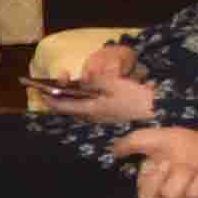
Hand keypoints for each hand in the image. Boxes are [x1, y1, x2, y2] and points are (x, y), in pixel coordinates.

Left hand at [39, 50, 158, 127]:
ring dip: (71, 97)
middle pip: (69, 108)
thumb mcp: (114, 84)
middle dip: (60, 95)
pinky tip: (86, 90)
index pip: (63, 105)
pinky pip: (90, 108)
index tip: (40, 88)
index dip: (50, 97)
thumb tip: (82, 80)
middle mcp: (92, 117)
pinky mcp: (108, 116)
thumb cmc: (136, 97)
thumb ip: (95, 81)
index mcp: (91, 109)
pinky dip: (83, 99)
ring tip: (67, 83)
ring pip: (79, 108)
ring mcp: (101, 118)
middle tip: (58, 80)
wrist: (157, 111)